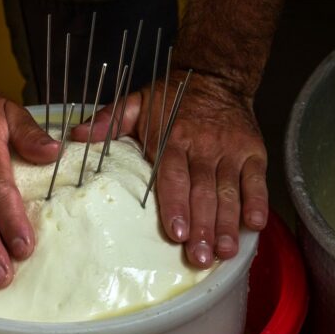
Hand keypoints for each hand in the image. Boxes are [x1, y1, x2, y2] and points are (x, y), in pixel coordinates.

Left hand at [72, 70, 267, 267]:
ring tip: (225, 251)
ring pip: (229, 192)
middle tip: (201, 256)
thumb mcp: (136, 102)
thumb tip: (78, 136)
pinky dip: (257, 202)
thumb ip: (109, 121)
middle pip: (203, 193)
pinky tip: (254, 225)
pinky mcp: (252, 153)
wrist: (216, 77)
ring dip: (228, 223)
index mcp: (172, 139)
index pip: (173, 177)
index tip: (176, 232)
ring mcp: (230, 152)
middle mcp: (203, 148)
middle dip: (203, 227)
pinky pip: (256, 180)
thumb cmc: (172, 97)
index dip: (176, 206)